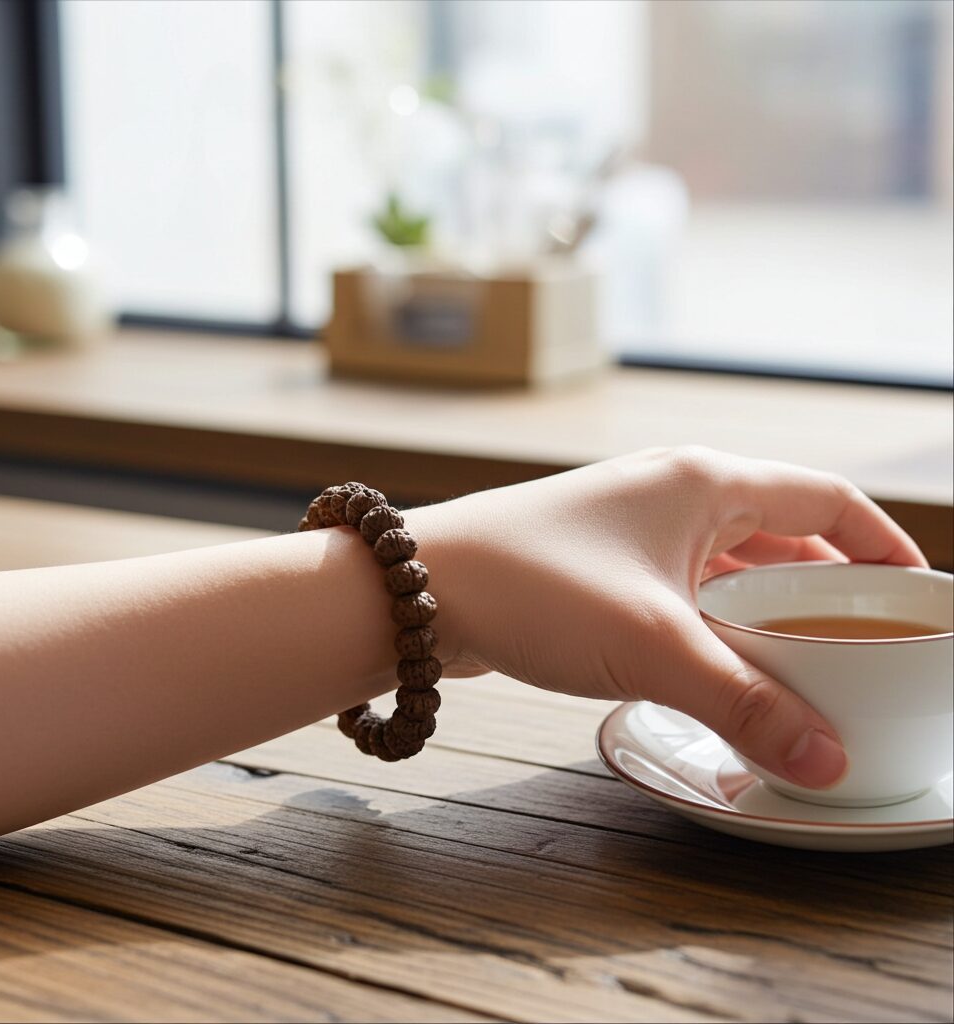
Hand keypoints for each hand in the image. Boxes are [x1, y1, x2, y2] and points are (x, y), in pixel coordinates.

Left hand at [410, 447, 926, 788]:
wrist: (420, 590)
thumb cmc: (535, 587)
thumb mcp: (653, 647)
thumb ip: (746, 703)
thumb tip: (829, 762)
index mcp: (704, 482)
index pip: (828, 498)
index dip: (883, 545)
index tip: (919, 596)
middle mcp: (672, 491)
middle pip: (782, 530)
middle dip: (827, 585)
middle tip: (861, 644)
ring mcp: (632, 525)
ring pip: (729, 562)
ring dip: (767, 607)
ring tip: (802, 662)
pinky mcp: (600, 561)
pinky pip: (682, 585)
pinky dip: (714, 618)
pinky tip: (719, 659)